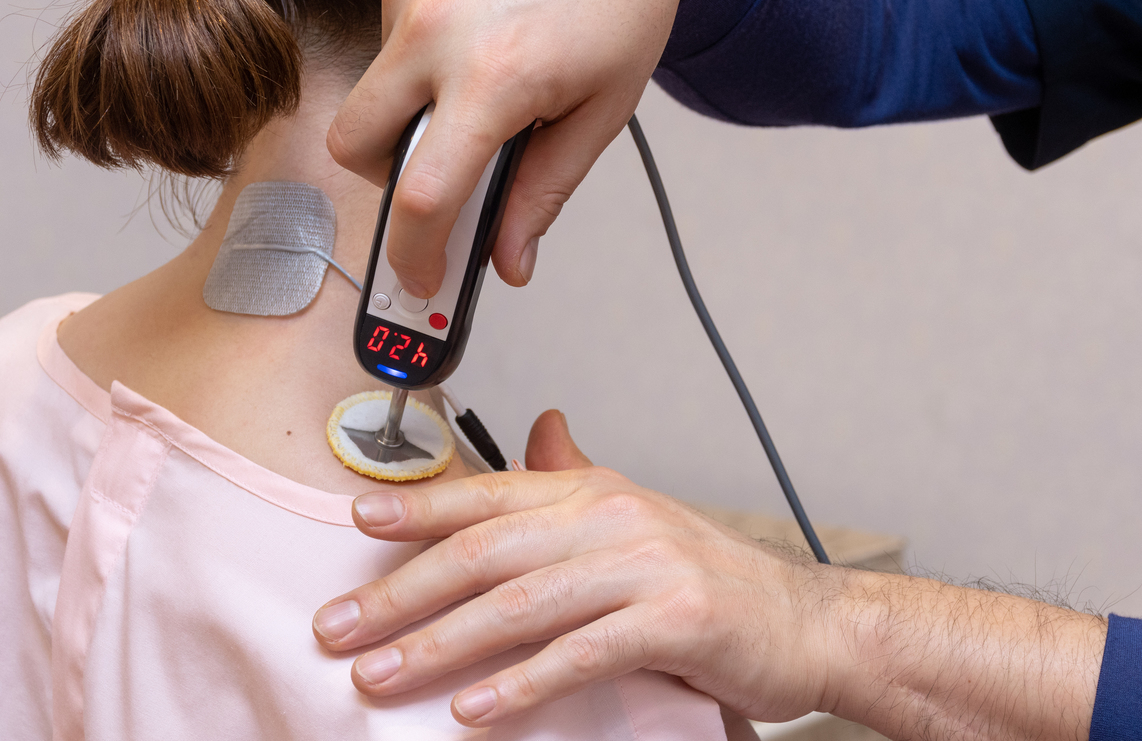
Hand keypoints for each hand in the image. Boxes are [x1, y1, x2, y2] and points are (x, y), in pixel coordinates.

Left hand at [312, 410, 834, 725]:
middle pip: (485, 551)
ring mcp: (645, 566)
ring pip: (520, 604)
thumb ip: (577, 479)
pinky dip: (521, 685)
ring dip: (439, 644)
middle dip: (402, 592)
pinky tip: (473, 711)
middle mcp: (613, 518)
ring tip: (380, 674)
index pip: (490, 492)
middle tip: (338, 627)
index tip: (355, 523)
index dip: (419, 506)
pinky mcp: (673, 620)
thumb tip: (539, 431)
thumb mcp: (635, 518)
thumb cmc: (710, 576)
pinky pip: (579, 654)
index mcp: (595, 492)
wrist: (803, 620)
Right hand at [327, 0, 733, 297]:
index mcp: (494, 79)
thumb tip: (509, 260)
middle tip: (443, 174)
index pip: (422, 196)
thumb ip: (544, 193)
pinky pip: (388, 32)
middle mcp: (435, 29)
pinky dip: (422, 51)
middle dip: (389, 180)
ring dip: (416, 105)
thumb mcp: (601, 113)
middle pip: (356, 147)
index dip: (415, 254)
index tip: (420, 278)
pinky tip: (478, 30)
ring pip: (375, 86)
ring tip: (488, 77)